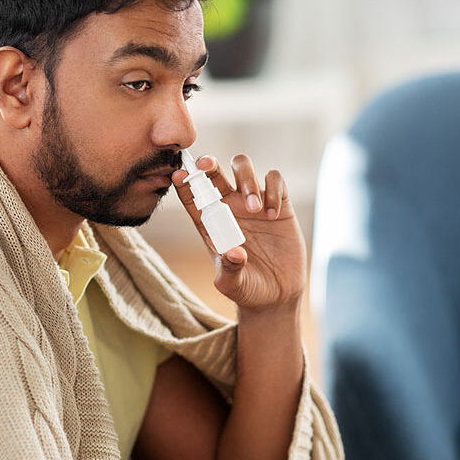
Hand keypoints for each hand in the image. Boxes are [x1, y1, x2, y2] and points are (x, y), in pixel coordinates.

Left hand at [172, 154, 306, 311]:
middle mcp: (229, 207)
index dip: (183, 181)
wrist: (277, 295)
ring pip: (243, 168)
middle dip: (208, 163)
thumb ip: (229, 270)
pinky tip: (273, 216)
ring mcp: (253, 203)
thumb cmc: (247, 289)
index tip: (179, 175)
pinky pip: (275, 180)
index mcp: (210, 222)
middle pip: (213, 171)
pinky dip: (274, 191)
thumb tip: (234, 253)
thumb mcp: (233, 285)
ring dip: (246, 181)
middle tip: (207, 166)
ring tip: (254, 209)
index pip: (191, 195)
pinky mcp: (279, 204)